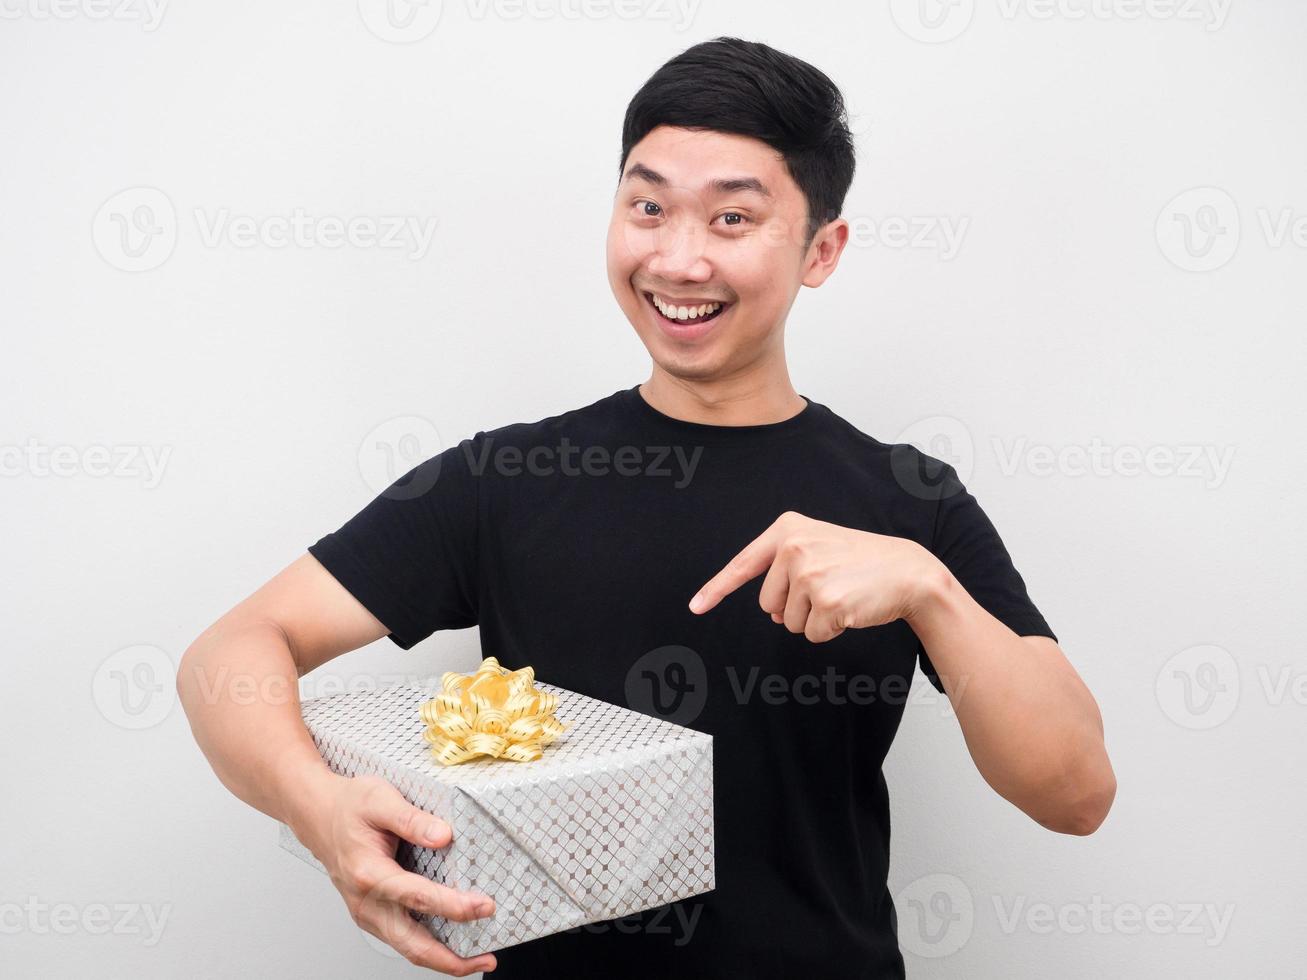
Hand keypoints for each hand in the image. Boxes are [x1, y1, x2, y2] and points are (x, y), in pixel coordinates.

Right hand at [291, 772, 497, 974]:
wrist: (319, 814)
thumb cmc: (349, 806)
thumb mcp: (380, 799)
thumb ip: (412, 819)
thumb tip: (444, 836)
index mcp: (369, 873)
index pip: (419, 898)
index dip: (455, 906)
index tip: (484, 906)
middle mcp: (366, 902)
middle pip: (412, 944)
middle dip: (452, 959)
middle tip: (487, 960)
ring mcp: (367, 913)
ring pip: (408, 948)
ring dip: (443, 960)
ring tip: (477, 960)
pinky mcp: (372, 915)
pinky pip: (402, 939)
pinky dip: (429, 948)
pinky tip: (453, 944)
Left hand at [688, 511, 945, 642]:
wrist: (908, 570)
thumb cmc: (862, 561)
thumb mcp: (819, 547)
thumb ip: (785, 571)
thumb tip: (772, 614)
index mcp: (787, 530)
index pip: (743, 564)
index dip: (716, 589)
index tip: (695, 606)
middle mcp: (793, 547)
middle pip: (767, 604)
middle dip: (794, 607)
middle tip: (828, 587)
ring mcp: (809, 574)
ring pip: (789, 622)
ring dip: (814, 618)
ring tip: (842, 594)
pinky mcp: (826, 601)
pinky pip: (812, 634)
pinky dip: (830, 630)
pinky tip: (850, 608)